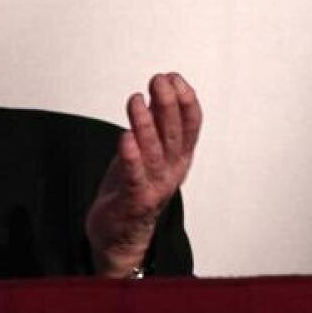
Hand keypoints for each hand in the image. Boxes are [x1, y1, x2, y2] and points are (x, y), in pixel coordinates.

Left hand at [85, 72, 201, 276]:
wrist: (119, 235)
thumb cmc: (133, 187)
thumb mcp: (149, 149)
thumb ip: (155, 121)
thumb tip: (160, 87)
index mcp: (180, 157)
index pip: (192, 125)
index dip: (186, 100)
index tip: (174, 77)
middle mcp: (172, 171)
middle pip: (175, 134)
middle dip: (169, 104)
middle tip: (159, 80)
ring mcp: (155, 187)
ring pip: (154, 152)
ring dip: (146, 124)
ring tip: (136, 100)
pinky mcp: (134, 200)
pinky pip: (134, 177)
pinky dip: (131, 157)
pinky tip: (125, 137)